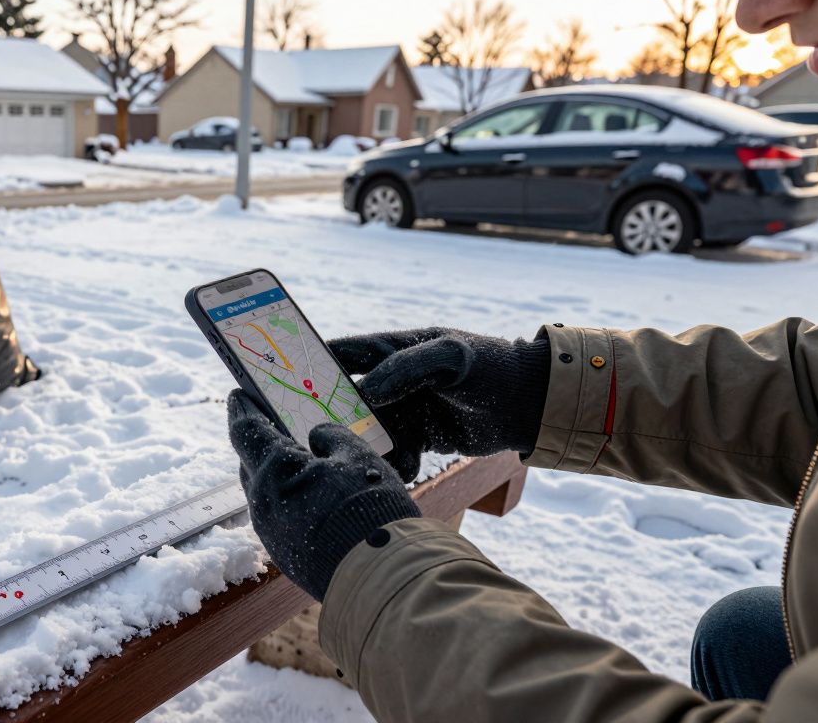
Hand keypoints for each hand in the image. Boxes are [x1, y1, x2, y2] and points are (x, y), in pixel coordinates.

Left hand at [228, 390, 419, 600]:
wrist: (381, 581)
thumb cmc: (370, 512)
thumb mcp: (358, 457)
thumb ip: (332, 437)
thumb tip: (316, 437)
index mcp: (274, 474)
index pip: (245, 432)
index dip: (242, 410)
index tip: (238, 395)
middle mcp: (263, 505)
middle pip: (250, 463)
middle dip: (258, 441)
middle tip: (271, 422)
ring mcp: (272, 534)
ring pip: (264, 491)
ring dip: (274, 472)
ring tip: (295, 457)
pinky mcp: (286, 555)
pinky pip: (277, 515)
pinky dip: (286, 496)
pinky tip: (309, 493)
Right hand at [329, 328, 549, 481]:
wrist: (533, 404)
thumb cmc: (492, 367)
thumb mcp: (450, 357)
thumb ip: (406, 368)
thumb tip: (365, 391)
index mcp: (393, 349)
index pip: (341, 353)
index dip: (311, 363)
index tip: (285, 381)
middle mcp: (392, 379)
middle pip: (347, 399)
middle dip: (335, 418)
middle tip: (322, 437)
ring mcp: (404, 409)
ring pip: (368, 431)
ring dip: (368, 448)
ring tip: (372, 460)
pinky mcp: (419, 437)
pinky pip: (393, 453)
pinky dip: (394, 463)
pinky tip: (406, 469)